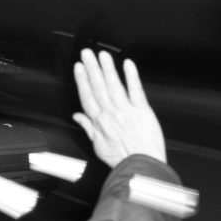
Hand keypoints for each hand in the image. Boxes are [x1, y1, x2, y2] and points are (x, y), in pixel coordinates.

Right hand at [72, 49, 165, 167]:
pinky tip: (127, 65)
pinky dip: (131, 77)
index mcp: (99, 122)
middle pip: (99, 87)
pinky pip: (136, 90)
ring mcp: (127, 111)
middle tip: (87, 53)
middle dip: (92, 68)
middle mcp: (111, 114)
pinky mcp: (143, 111)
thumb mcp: (98, 147)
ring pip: (114, 86)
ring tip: (102, 55)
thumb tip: (77, 117)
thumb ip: (88, 128)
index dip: (82, 80)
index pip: (87, 97)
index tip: (79, 68)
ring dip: (107, 69)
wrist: (141, 166)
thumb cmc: (122, 159)